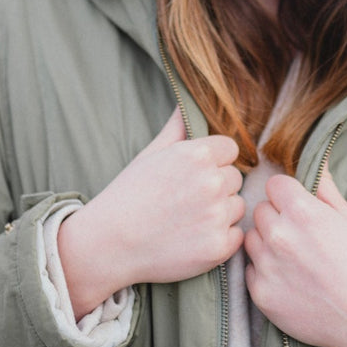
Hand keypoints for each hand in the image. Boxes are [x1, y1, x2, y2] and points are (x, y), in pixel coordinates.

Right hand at [58, 110, 244, 317]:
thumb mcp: (151, 153)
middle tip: (186, 200)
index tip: (195, 174)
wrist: (109, 244)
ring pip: (236, 206)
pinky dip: (220, 239)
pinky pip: (236, 235)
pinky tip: (193, 238)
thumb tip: (188, 100)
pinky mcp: (218, 247)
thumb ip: (178, 127)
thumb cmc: (129, 195)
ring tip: (187, 219)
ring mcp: (216, 216)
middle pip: (235, 178)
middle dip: (217, 186)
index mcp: (198, 155)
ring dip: (220, 212)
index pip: (230, 149)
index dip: (215, 161)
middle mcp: (211, 182)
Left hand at [244, 169, 346, 346]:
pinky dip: (264, 271)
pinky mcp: (260, 294)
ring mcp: (268, 266)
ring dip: (266, 242)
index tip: (297, 206)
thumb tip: (315, 159)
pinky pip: (250, 269)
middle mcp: (280, 236)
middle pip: (260, 210)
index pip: (274, 185)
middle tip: (298, 234)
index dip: (287, 194)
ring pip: (251, 238)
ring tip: (292, 256)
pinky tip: (288, 278)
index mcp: (302, 212)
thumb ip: (324, 186)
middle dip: (276, 217)